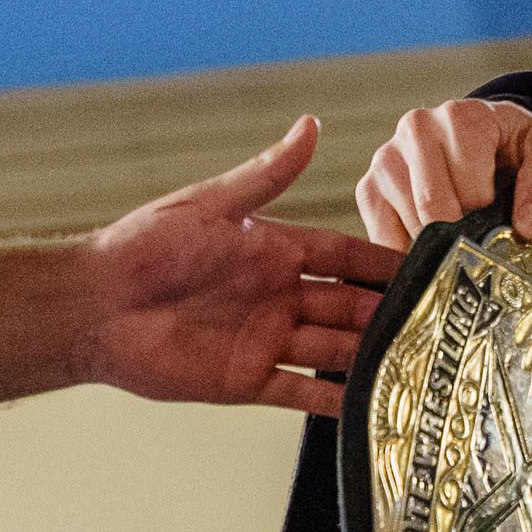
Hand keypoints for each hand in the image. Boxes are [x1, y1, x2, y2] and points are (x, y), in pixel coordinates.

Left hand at [78, 119, 398, 419]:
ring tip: (418, 364)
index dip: (382, 262)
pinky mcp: (247, 379)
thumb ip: (268, 175)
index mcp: (274, 251)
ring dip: (372, 357)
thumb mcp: (211, 204)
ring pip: (335, 350)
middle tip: (437, 321)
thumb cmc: (143, 249)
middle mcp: (278, 296)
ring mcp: (266, 339)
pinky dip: (336, 401)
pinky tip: (371, 405)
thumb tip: (310, 126)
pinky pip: (301, 393)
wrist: (94, 308)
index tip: (429, 264)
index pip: (344, 256)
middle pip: (349, 306)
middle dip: (390, 313)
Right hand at [356, 97, 531, 251]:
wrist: (492, 137)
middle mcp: (416, 129)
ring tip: (460, 233)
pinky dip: (409, 254)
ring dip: (437, 244)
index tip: (502, 217)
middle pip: (432, 208)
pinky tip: (433, 248)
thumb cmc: (519, 147)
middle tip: (480, 238)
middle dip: (460, 234)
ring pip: (407, 225)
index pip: (469, 191)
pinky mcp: (369, 187)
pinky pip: (382, 236)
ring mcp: (387, 158)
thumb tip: (529, 226)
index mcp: (461, 117)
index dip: (489, 217)